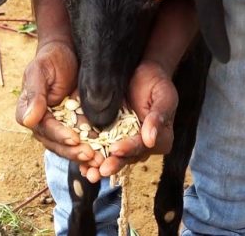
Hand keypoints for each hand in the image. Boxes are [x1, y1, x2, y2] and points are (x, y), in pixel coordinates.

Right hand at [17, 41, 102, 167]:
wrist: (70, 51)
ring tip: (100, 161)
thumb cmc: (51, 59)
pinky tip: (106, 155)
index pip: (45, 129)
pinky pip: (86, 140)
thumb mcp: (39, 72)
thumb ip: (34, 95)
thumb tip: (27, 120)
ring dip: (85, 156)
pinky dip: (95, 149)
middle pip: (58, 144)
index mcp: (31, 114)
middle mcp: (45, 124)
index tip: (73, 140)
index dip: (59, 136)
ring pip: (72, 147)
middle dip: (75, 152)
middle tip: (91, 156)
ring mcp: (62, 126)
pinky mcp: (79, 125)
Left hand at [80, 60, 177, 181]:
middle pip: (127, 157)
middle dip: (112, 164)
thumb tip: (151, 140)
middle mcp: (142, 145)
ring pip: (112, 157)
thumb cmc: (156, 82)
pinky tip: (80, 163)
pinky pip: (100, 147)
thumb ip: (158, 117)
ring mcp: (125, 141)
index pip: (142, 146)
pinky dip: (91, 155)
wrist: (141, 71)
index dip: (129, 149)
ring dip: (99, 166)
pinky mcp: (110, 135)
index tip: (116, 150)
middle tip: (100, 171)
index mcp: (159, 139)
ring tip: (87, 173)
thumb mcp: (163, 96)